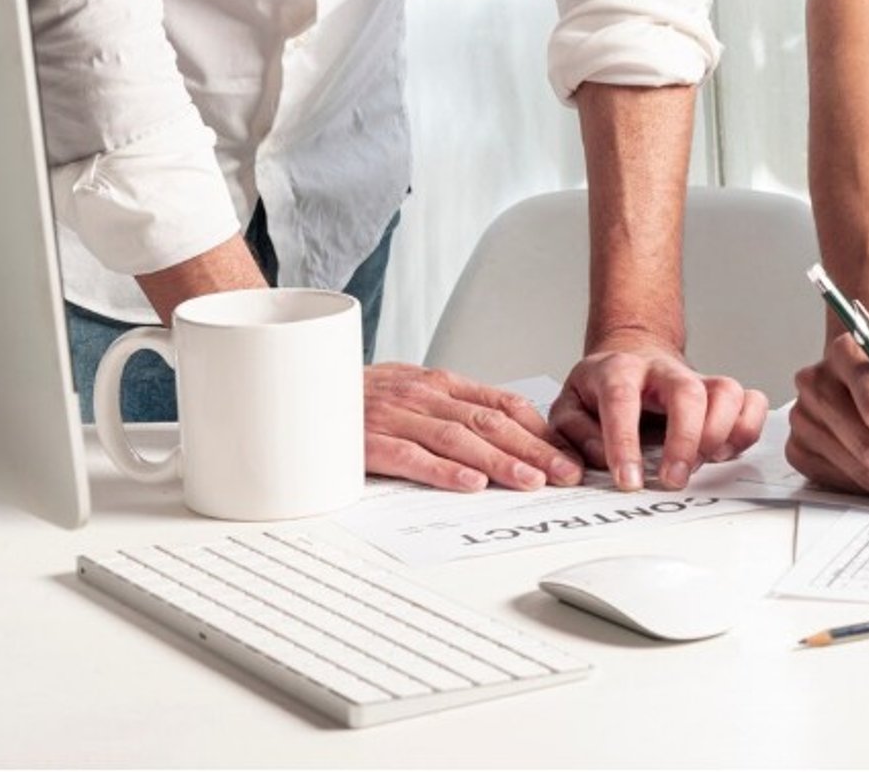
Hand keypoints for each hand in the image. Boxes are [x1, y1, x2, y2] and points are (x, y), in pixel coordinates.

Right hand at [362, 363, 584, 490]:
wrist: (297, 386)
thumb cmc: (360, 398)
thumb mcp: (414, 392)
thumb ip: (455, 409)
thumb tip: (509, 434)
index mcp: (440, 384)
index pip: (503, 403)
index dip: (541, 430)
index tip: (571, 452)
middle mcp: (423, 396)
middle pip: (491, 423)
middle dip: (535, 450)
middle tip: (568, 474)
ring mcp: (396, 418)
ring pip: (460, 439)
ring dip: (502, 462)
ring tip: (533, 482)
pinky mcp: (367, 443)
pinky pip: (412, 457)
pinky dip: (443, 471)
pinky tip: (471, 484)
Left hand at [549, 329, 769, 491]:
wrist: (632, 358)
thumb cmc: (601, 390)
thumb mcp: (569, 408)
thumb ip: (572, 437)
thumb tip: (592, 465)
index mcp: (618, 370)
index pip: (621, 399)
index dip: (624, 442)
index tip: (629, 481)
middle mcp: (663, 370)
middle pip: (686, 392)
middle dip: (684, 440)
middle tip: (673, 480)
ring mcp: (697, 379)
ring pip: (726, 391)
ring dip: (719, 434)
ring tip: (700, 465)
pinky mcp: (722, 393)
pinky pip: (751, 402)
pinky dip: (746, 429)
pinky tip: (724, 452)